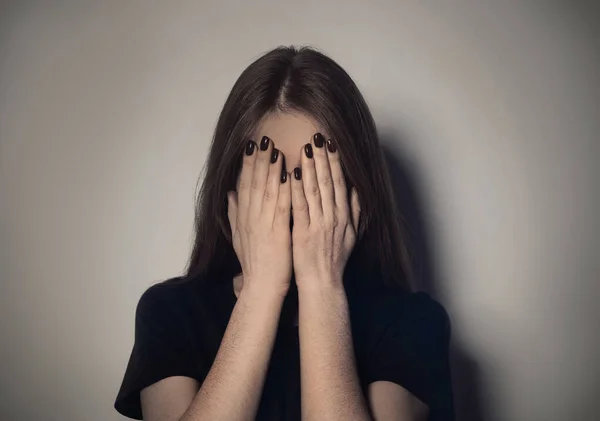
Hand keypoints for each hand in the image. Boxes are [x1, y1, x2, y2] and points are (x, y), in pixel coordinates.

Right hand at [227, 136, 291, 296]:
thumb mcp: (239, 236)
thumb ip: (234, 213)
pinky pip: (281, 206)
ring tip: (274, 148)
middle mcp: (251, 217)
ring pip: (266, 191)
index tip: (251, 146)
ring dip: (270, 168)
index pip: (244, 185)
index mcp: (244, 217)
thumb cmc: (254, 263)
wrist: (261, 286)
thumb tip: (229, 193)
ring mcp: (263, 224)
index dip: (247, 164)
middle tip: (262, 138)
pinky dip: (284, 189)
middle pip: (253, 183)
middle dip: (258, 159)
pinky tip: (288, 174)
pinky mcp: (278, 232)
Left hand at [290, 133, 360, 288]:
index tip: (331, 143)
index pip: (341, 182)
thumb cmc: (335, 260)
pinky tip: (291, 174)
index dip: (336, 161)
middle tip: (318, 136)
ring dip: (311, 167)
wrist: (323, 283)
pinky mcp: (304, 232)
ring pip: (315, 190)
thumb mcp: (352, 234)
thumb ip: (356, 211)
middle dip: (324, 157)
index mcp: (344, 216)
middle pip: (329, 181)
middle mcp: (334, 217)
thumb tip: (359, 189)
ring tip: (306, 147)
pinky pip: (300, 207)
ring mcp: (319, 224)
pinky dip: (296, 189)